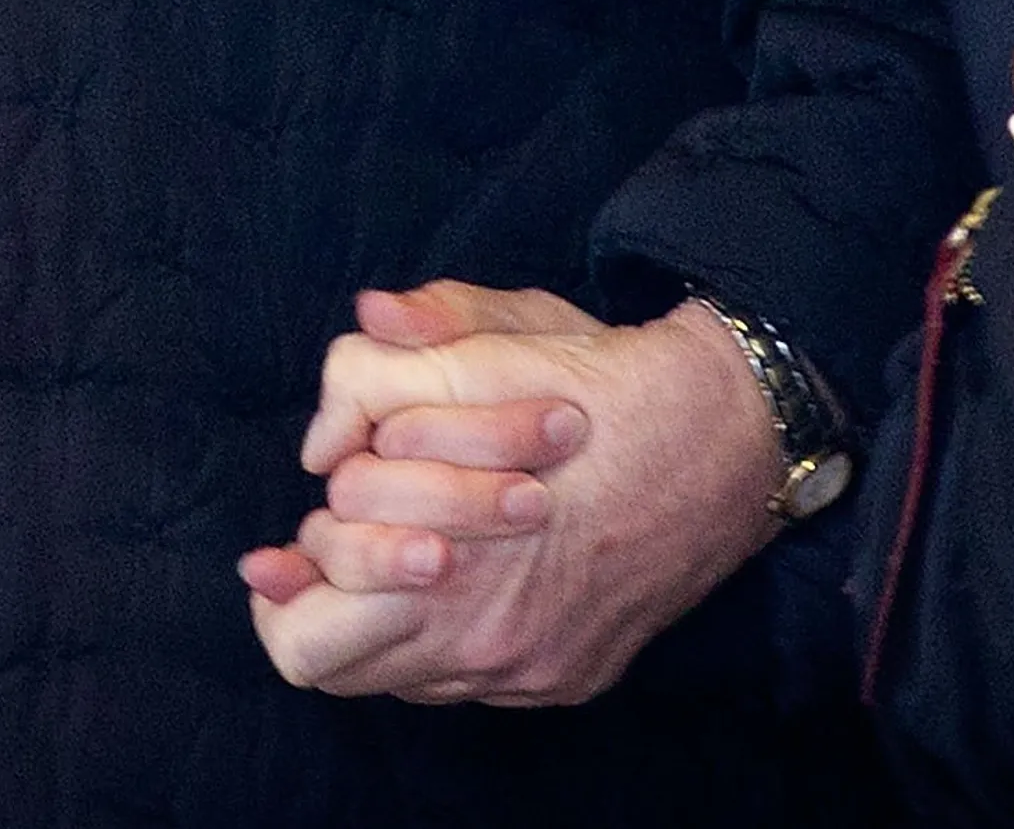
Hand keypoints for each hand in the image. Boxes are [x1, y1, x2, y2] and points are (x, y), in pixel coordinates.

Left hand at [240, 282, 784, 704]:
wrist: (733, 433)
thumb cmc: (606, 380)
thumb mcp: (503, 333)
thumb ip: (403, 349)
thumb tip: (346, 365)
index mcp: (456, 564)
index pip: (306, 636)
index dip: (285, 586)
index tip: (280, 547)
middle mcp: (491, 640)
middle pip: (339, 670)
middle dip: (327, 601)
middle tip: (342, 538)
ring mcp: (533, 669)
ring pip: (401, 678)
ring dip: (385, 616)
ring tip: (408, 540)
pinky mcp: (570, 677)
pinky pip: (468, 680)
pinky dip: (448, 631)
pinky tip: (470, 564)